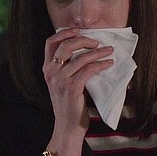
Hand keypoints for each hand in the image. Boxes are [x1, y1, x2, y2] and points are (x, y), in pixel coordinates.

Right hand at [42, 28, 113, 155]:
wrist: (67, 126)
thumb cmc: (68, 104)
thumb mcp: (62, 83)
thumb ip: (67, 67)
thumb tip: (85, 50)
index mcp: (47, 68)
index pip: (50, 42)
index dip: (65, 32)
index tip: (79, 30)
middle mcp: (51, 72)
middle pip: (66, 45)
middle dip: (84, 39)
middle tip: (97, 42)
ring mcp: (60, 80)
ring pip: (81, 57)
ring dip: (98, 52)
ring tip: (109, 51)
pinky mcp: (72, 88)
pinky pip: (88, 69)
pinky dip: (101, 64)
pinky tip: (108, 64)